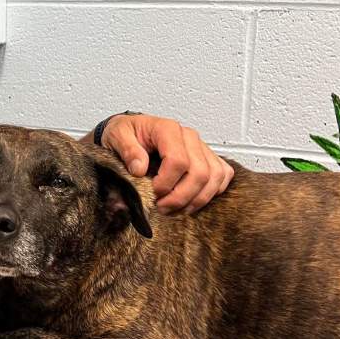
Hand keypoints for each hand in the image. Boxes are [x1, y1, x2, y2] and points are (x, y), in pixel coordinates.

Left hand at [100, 113, 232, 213]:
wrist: (132, 131)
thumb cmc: (126, 133)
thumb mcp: (116, 136)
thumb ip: (127, 150)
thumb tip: (139, 168)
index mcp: (167, 129)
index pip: (178, 161)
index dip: (166, 184)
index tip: (152, 193)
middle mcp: (189, 136)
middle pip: (200, 173)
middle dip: (181, 197)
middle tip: (162, 208)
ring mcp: (201, 146)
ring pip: (214, 177)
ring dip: (196, 199)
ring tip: (175, 209)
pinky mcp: (209, 156)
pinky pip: (223, 175)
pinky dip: (212, 192)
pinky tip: (192, 200)